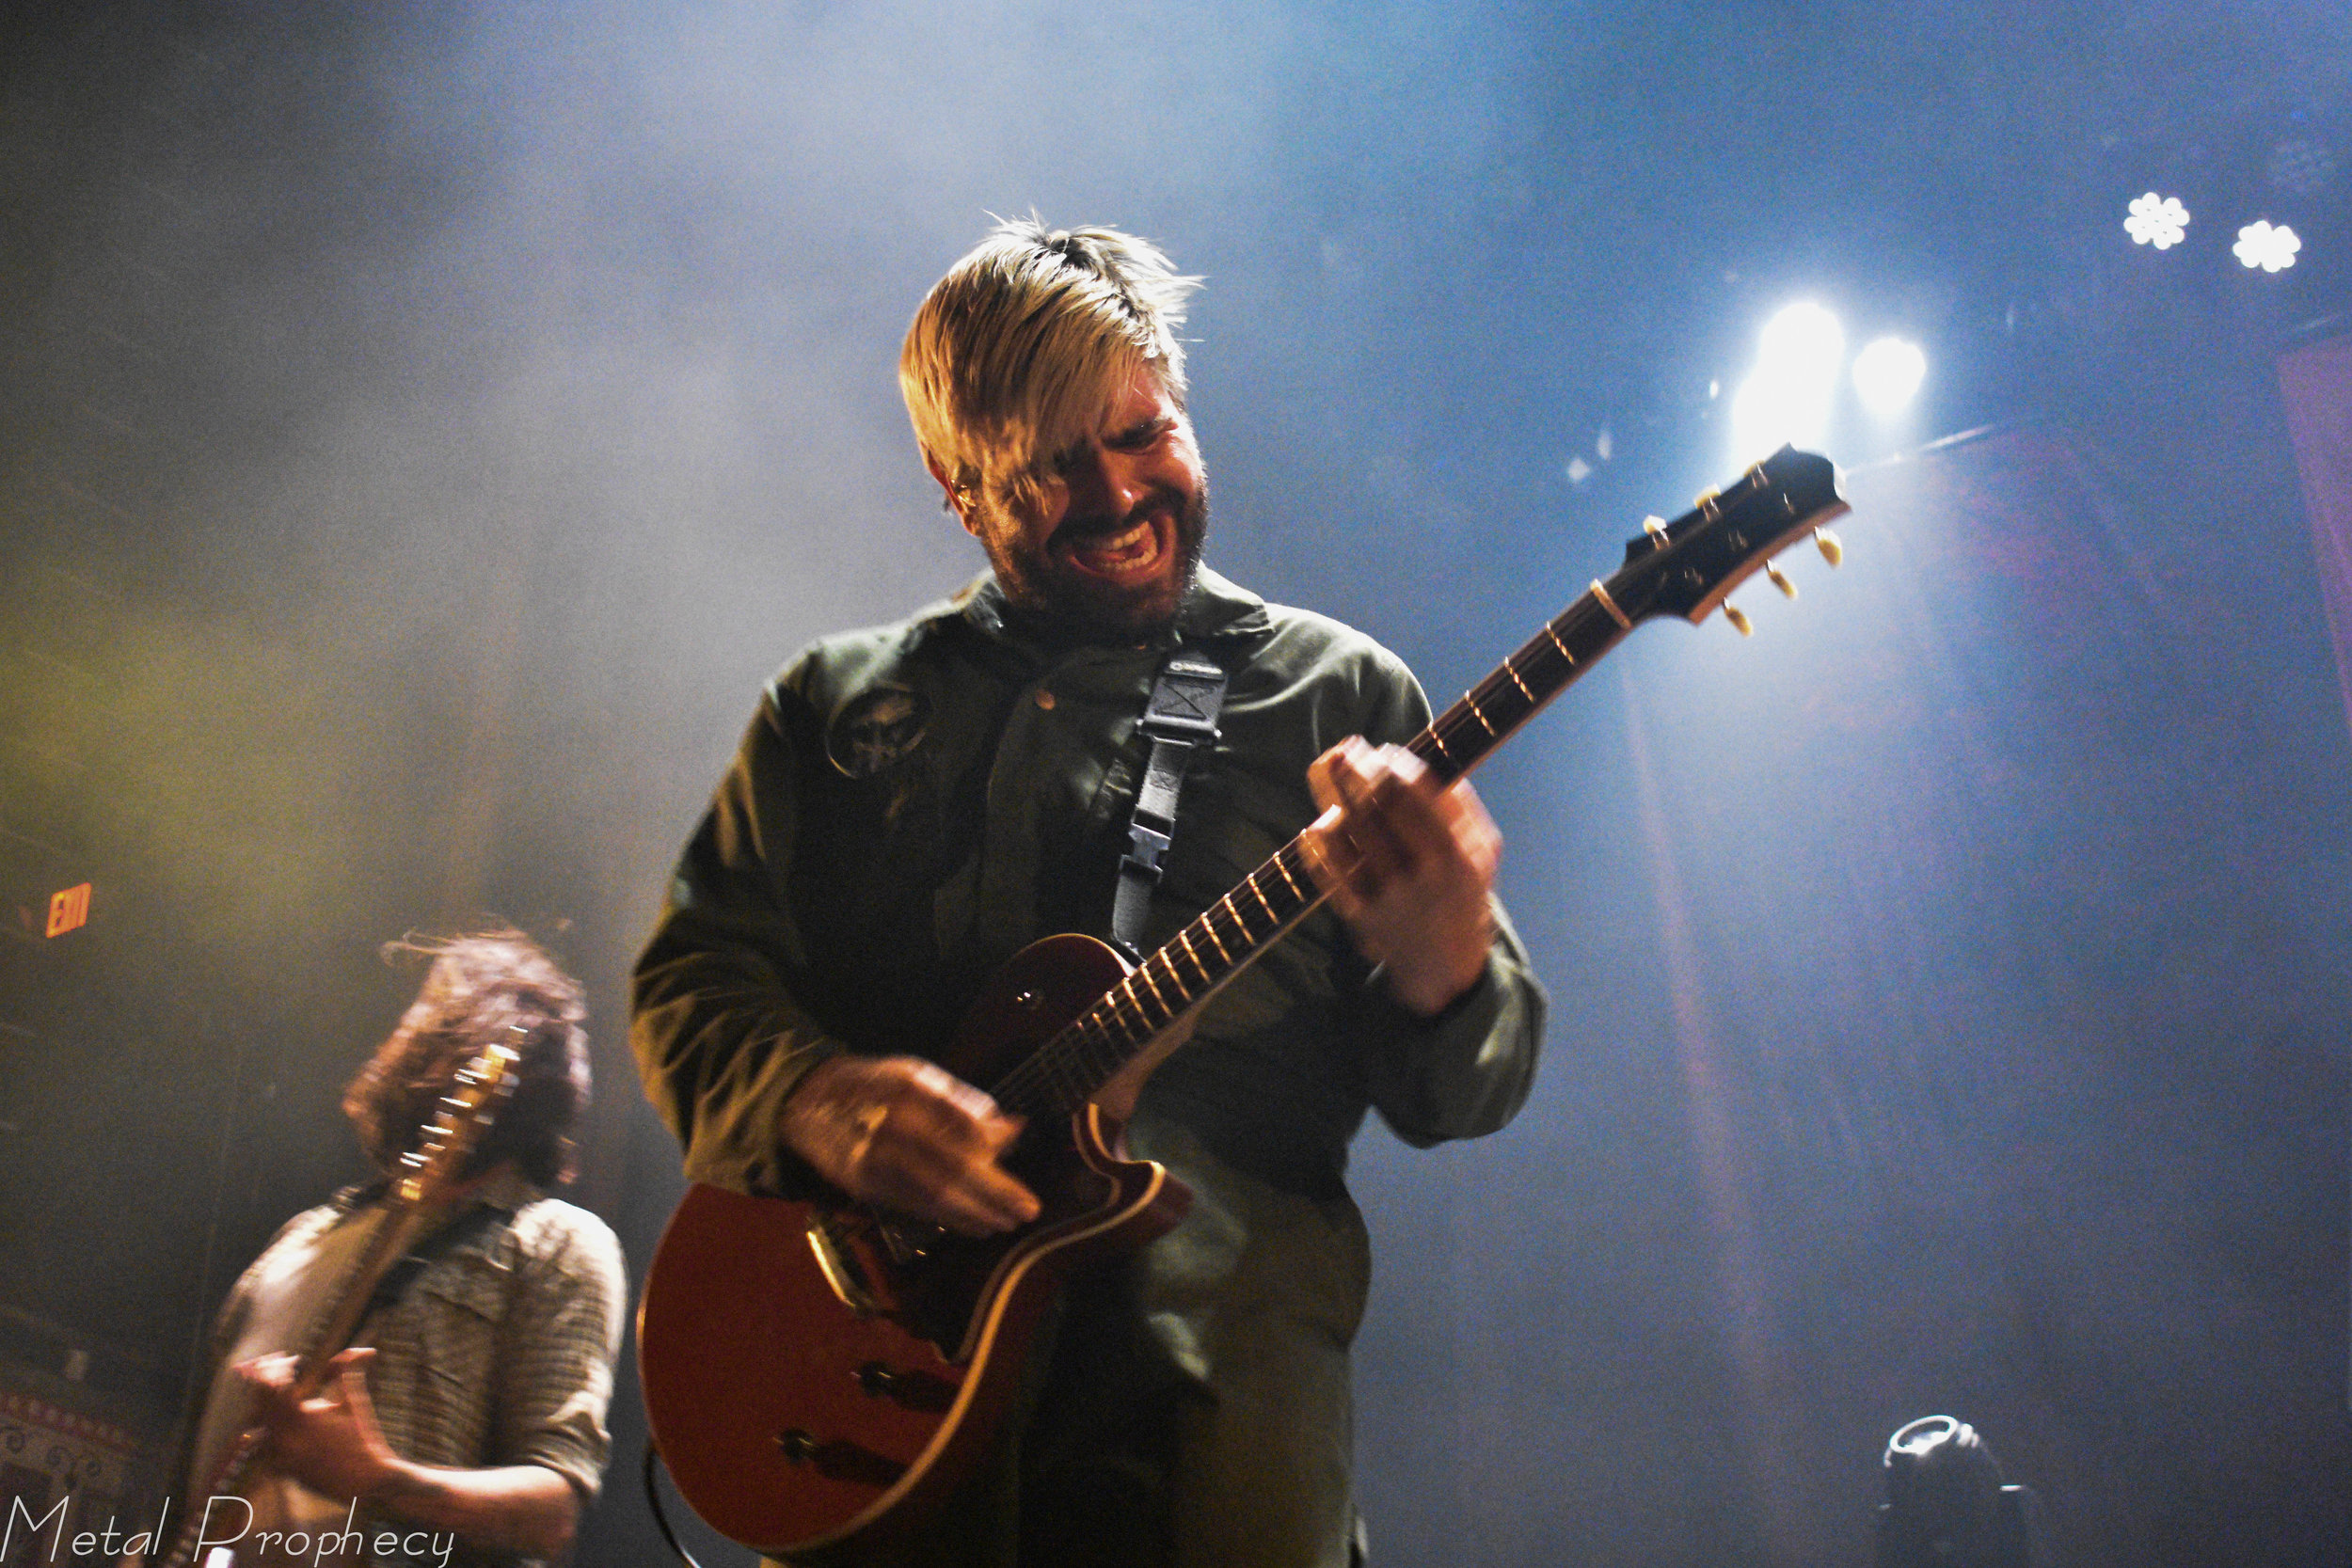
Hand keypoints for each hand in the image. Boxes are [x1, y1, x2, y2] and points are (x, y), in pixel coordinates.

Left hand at [236, 1347, 399, 1501]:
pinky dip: (269, 1437)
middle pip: (259, 1404)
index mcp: (303, 1415)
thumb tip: (357, 1350)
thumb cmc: (363, 1438)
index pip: (273, 1385)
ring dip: (264, 1411)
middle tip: (278, 1376)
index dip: (278, 1368)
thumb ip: (348, 1372)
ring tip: (278, 1400)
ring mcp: (282, 1455)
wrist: (365, 1479)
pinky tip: (282, 1428)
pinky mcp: (283, 1471)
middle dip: (266, 1386)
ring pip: (256, 1427)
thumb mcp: (354, 1401)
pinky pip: (264, 1450)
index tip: (291, 1360)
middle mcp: (286, 1436)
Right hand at [781, 1055, 1040, 1235]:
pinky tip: (976, 1225)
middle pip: (951, 1164)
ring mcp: (874, 1158)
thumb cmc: (873, 1086)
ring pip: (933, 1192)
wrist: (808, 1104)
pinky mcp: (864, 1185)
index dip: (991, 1144)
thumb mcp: (916, 1076)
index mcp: (906, 1088)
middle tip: (1027, 1209)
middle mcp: (889, 1124)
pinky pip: (914, 1206)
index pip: (960, 1123)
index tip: (1016, 1149)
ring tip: (1007, 1222)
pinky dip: (949, 1219)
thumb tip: (1012, 1128)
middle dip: (994, 1191)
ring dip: (976, 1212)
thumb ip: (963, 1102)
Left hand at [1304, 737, 1498, 1014]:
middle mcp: (1423, 873)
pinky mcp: (1360, 915)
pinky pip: (1329, 870)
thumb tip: (1418, 759)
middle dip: (1357, 771)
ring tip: (1327, 769)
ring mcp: (1389, 895)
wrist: (1447, 966)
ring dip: (1333, 795)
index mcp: (1458, 853)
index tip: (1383, 749)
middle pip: (1378, 807)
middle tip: (1344, 750)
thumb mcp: (1482, 851)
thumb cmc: (1461, 891)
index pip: (1418, 794)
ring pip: (1349, 832)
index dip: (1394, 765)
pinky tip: (1317, 823)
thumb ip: (1459, 806)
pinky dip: (1318, 842)